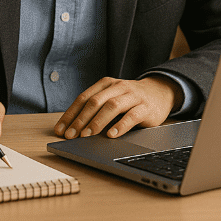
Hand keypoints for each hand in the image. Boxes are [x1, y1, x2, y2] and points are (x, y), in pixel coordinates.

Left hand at [53, 76, 181, 139]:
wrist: (160, 92)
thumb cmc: (130, 99)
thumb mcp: (112, 98)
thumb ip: (96, 109)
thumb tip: (73, 129)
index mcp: (106, 84)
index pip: (83, 98)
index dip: (70, 114)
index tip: (61, 130)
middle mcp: (118, 87)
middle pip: (95, 102)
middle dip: (81, 119)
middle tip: (71, 135)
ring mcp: (132, 96)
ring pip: (112, 106)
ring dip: (97, 122)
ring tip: (87, 135)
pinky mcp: (145, 107)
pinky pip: (132, 115)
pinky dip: (120, 125)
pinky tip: (112, 135)